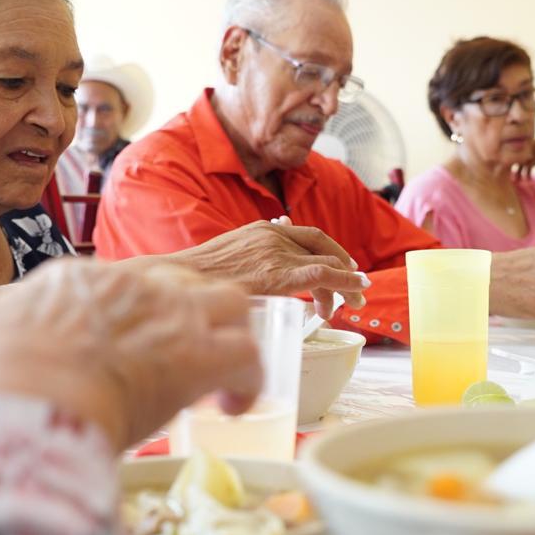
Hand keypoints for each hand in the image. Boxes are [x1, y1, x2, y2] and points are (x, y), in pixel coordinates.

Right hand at [0, 258, 261, 449]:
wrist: (7, 401)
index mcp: (72, 282)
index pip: (123, 286)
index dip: (134, 321)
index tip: (129, 354)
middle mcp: (127, 285)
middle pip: (183, 284)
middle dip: (190, 321)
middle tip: (181, 364)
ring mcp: (166, 314)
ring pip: (230, 304)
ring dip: (229, 340)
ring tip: (217, 383)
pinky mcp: (195, 356)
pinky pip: (247, 357)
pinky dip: (247, 382)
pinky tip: (231, 409)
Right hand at [168, 218, 369, 318]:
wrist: (178, 281)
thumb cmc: (197, 276)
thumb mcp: (229, 254)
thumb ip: (254, 251)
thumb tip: (275, 239)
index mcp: (262, 229)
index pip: (309, 235)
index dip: (332, 251)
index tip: (344, 267)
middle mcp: (273, 235)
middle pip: (322, 250)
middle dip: (343, 270)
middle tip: (354, 291)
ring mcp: (277, 253)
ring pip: (326, 265)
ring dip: (345, 285)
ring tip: (351, 305)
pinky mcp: (278, 274)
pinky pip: (322, 276)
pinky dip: (344, 282)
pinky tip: (356, 293)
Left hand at [516, 139, 534, 178]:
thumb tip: (534, 160)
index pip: (522, 147)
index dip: (517, 158)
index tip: (515, 166)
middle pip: (518, 152)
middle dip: (514, 164)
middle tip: (512, 173)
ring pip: (521, 160)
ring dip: (518, 171)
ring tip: (517, 179)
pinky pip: (528, 166)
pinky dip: (526, 173)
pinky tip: (527, 179)